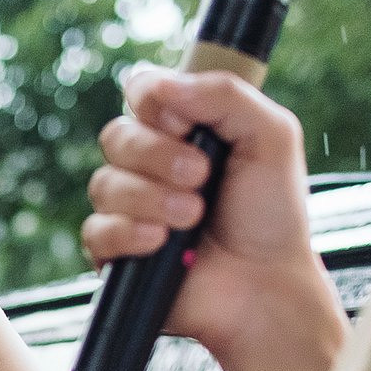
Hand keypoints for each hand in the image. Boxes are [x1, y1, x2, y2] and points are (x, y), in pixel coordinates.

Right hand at [83, 68, 325, 363]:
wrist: (267, 285)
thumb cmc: (272, 214)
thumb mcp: (271, 136)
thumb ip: (225, 94)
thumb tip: (163, 85)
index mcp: (184, 129)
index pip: (141, 91)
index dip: (152, 99)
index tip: (186, 122)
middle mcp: (151, 165)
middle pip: (116, 135)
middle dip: (157, 154)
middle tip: (200, 176)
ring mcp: (130, 209)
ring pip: (104, 183)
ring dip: (151, 198)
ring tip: (192, 218)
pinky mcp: (116, 253)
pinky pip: (97, 231)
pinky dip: (129, 233)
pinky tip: (161, 243)